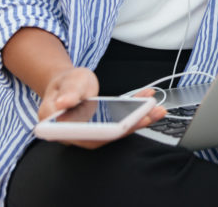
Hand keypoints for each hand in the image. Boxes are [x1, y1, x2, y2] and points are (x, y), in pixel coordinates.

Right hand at [38, 71, 166, 148]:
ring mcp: (94, 131)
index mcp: (61, 127)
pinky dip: (138, 110)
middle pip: (105, 135)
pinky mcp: (106, 126)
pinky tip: (148, 98)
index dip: (102, 132)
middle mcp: (78, 134)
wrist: (69, 85)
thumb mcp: (67, 82)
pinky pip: (123, 121)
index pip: (82, 135)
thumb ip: (68, 92)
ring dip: (139, 119)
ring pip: (118, 129)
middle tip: (148, 115)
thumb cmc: (65, 84)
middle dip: (129, 126)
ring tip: (157, 109)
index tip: (121, 126)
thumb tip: (62, 103)